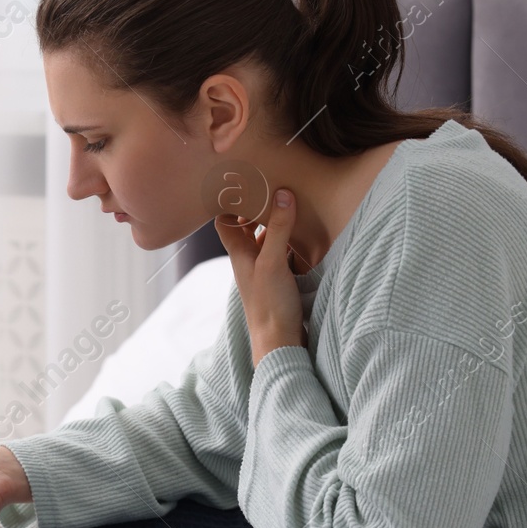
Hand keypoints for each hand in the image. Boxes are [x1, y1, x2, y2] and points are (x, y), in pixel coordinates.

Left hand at [212, 187, 306, 366]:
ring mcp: (263, 272)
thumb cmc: (269, 306)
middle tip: (272, 188)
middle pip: (246, 229)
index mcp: (239, 254)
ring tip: (290, 205)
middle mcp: (248, 261)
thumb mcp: (272, 262)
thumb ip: (277, 229)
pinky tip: (302, 237)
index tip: (242, 182)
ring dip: (275, 225)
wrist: (279, 344)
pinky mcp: (279, 282)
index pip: (224, 222)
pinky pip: (281, 255)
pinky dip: (289, 243)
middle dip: (257, 210)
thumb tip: (282, 194)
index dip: (229, 203)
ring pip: (265, 241)